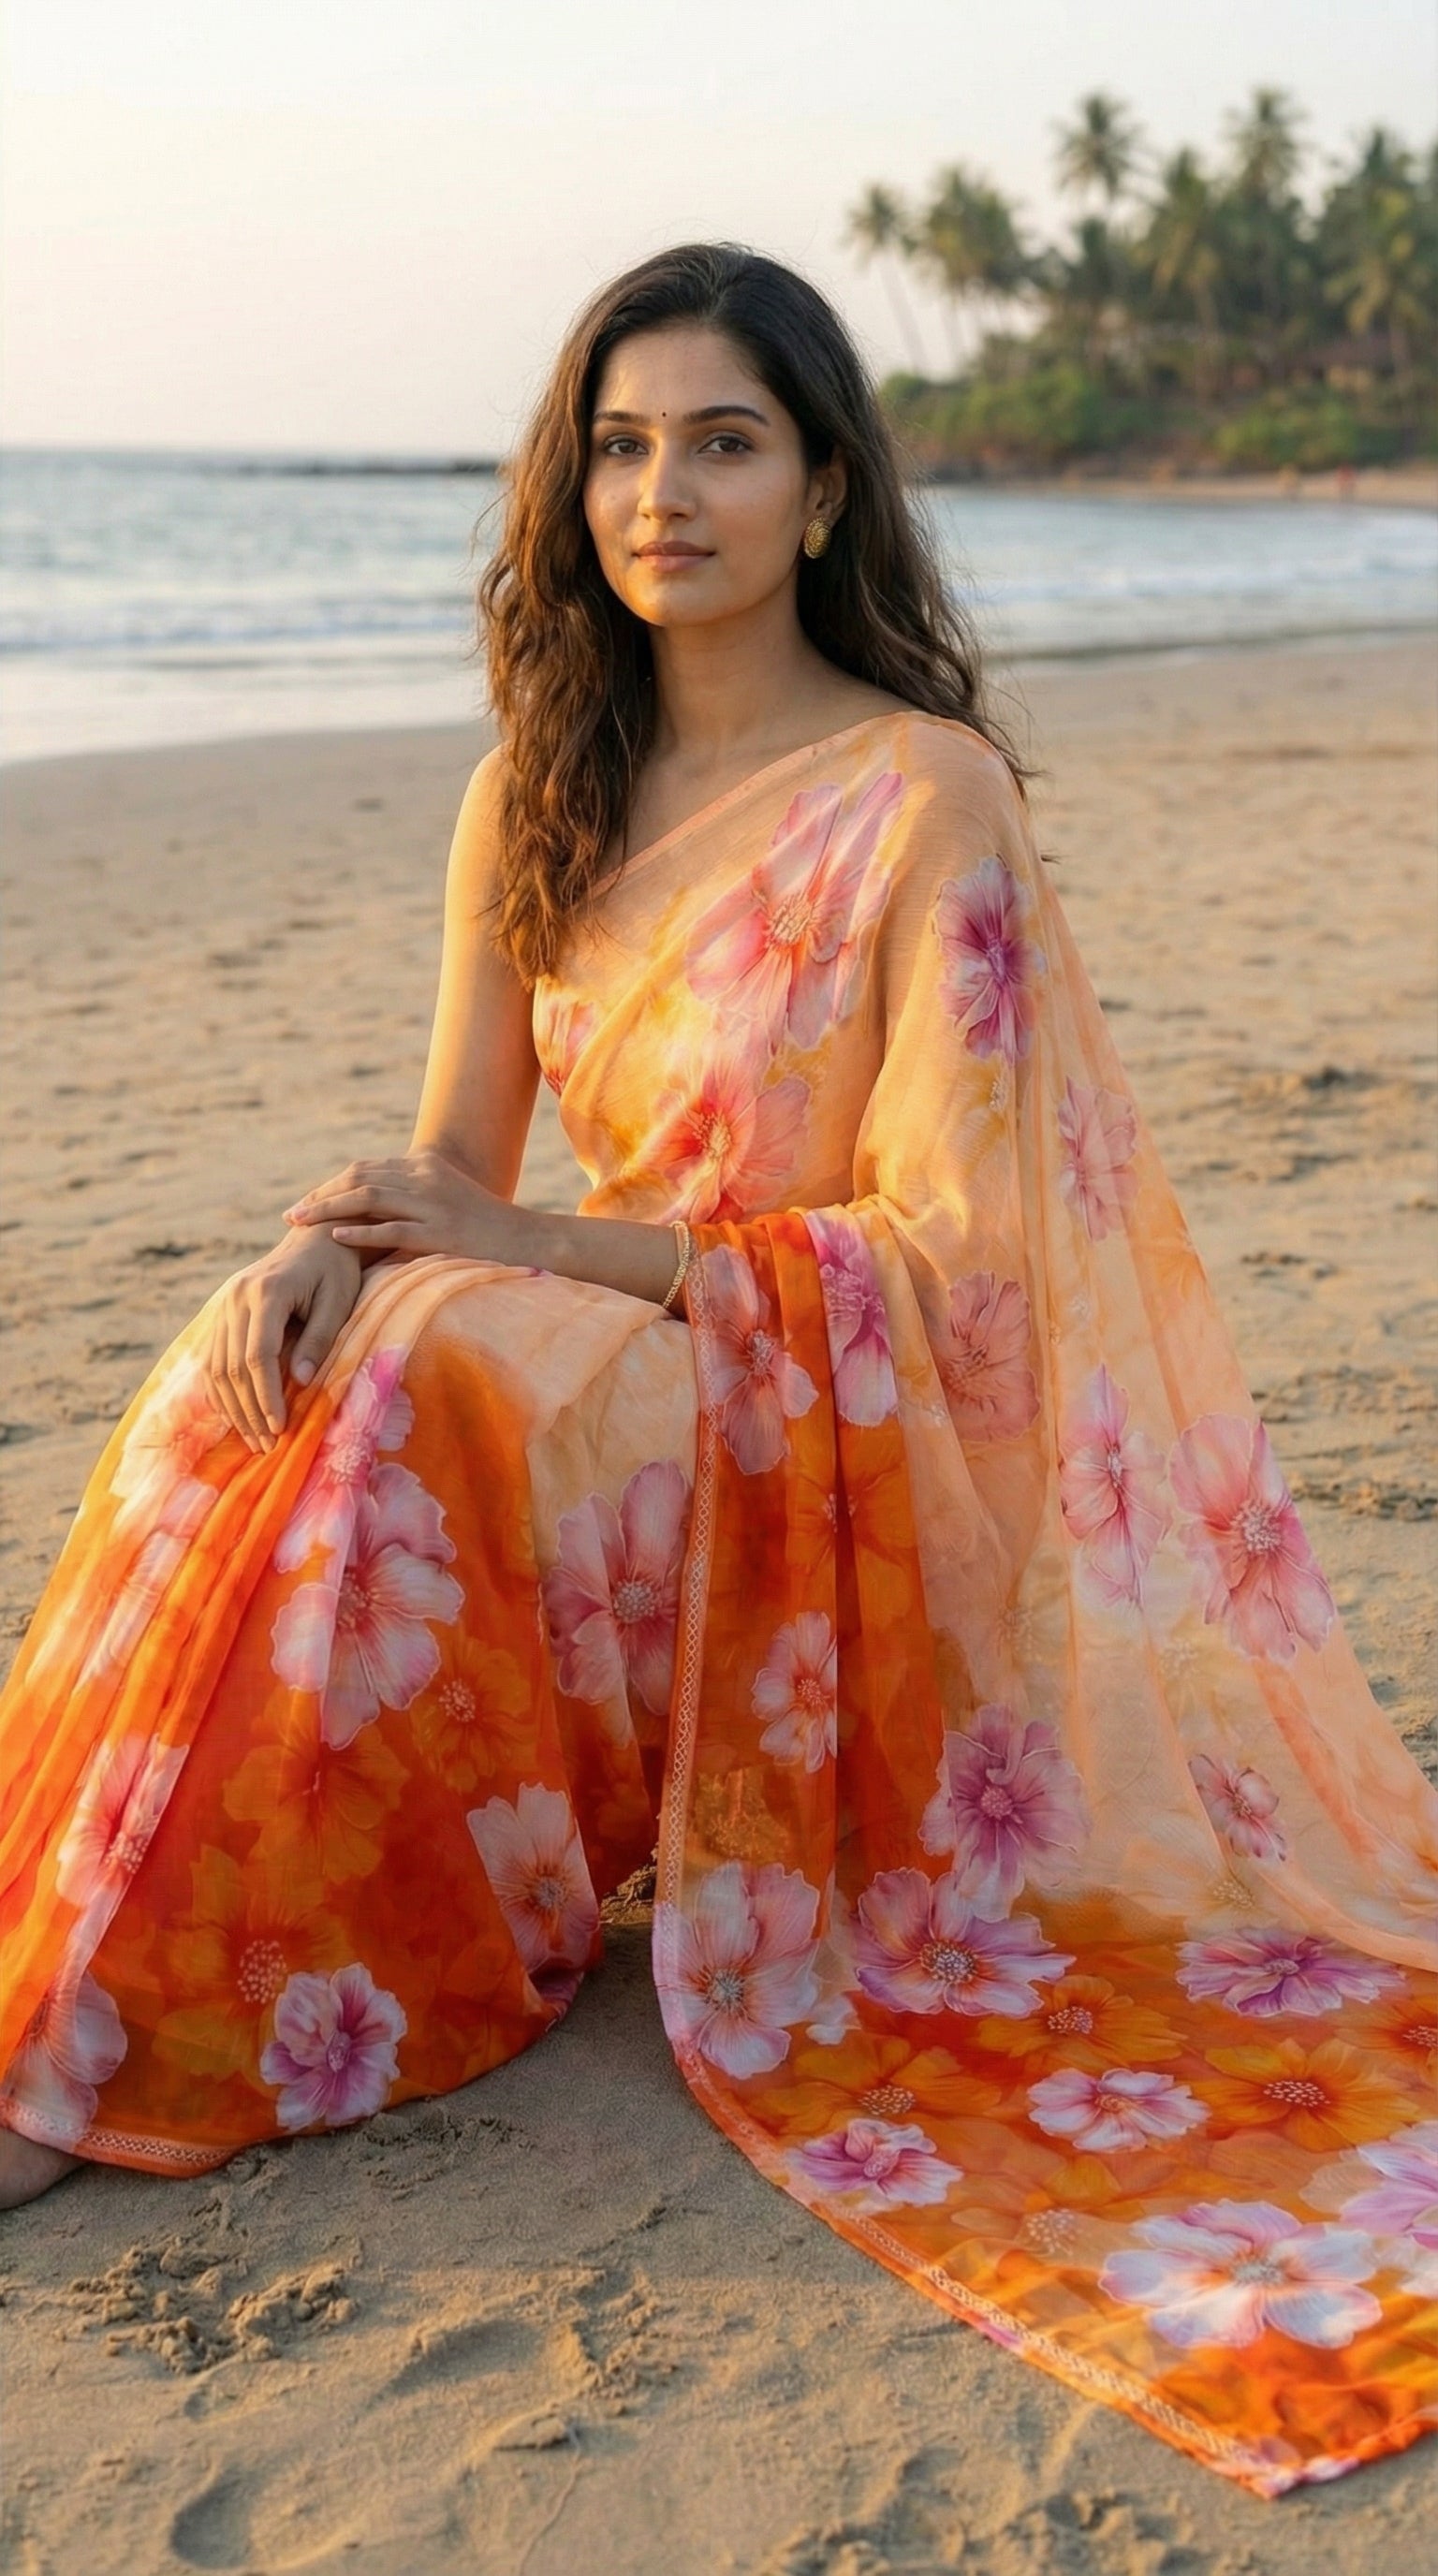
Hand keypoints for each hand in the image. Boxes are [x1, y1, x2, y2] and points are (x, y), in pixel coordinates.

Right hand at [202, 1228, 362, 1453]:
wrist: (314, 1238)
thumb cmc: (335, 1271)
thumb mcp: (339, 1302)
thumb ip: (320, 1340)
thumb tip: (300, 1383)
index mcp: (266, 1292)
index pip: (257, 1356)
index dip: (266, 1396)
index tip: (279, 1428)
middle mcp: (236, 1298)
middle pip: (232, 1366)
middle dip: (249, 1410)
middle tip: (267, 1445)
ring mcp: (223, 1304)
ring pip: (216, 1366)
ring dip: (232, 1407)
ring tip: (253, 1439)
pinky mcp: (221, 1313)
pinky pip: (212, 1358)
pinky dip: (221, 1390)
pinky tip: (236, 1415)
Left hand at [282, 1147, 523, 1264]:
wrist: (527, 1239)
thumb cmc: (485, 1227)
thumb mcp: (448, 1197)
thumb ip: (415, 1194)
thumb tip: (377, 1208)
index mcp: (424, 1166)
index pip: (365, 1169)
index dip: (330, 1185)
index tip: (305, 1202)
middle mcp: (425, 1177)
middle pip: (359, 1179)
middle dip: (321, 1196)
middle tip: (291, 1214)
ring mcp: (433, 1204)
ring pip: (368, 1199)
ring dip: (328, 1210)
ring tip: (300, 1223)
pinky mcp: (440, 1232)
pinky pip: (391, 1230)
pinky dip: (359, 1233)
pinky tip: (334, 1239)